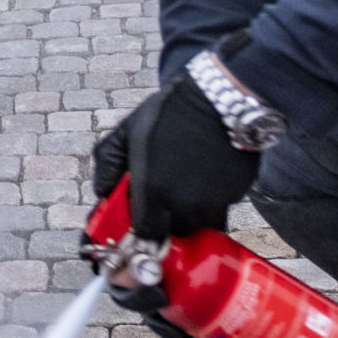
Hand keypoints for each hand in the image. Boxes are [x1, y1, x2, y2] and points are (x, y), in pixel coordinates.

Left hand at [91, 69, 257, 242]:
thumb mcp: (125, 134)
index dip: (139, 237)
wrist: (218, 100)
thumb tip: (103, 194)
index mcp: (153, 191)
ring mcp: (214, 203)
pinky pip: (217, 213)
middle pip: (172, 236)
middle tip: (157, 204)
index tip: (134, 231)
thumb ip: (108, 167)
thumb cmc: (166, 115)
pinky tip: (201, 178)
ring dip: (185, 218)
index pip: (145, 236)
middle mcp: (184, 205)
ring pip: (196, 228)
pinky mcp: (235, 197)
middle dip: (163, 226)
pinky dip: (207, 205)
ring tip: (179, 188)